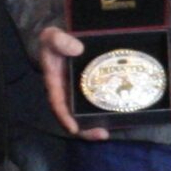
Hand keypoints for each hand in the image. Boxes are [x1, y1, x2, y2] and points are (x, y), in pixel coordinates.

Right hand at [35, 25, 105, 140]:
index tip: (73, 128)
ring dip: (95, 125)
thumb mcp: (52, 36)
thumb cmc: (56, 41)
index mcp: (55, 84)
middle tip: (101, 134)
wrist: (66, 40)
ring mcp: (80, 94)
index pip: (58, 104)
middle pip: (73, 117)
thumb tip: (77, 49)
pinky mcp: (93, 90)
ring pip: (86, 115)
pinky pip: (98, 104)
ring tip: (107, 133)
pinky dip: (106, 112)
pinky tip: (118, 116)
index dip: (64, 117)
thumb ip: (58, 39)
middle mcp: (67, 93)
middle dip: (85, 129)